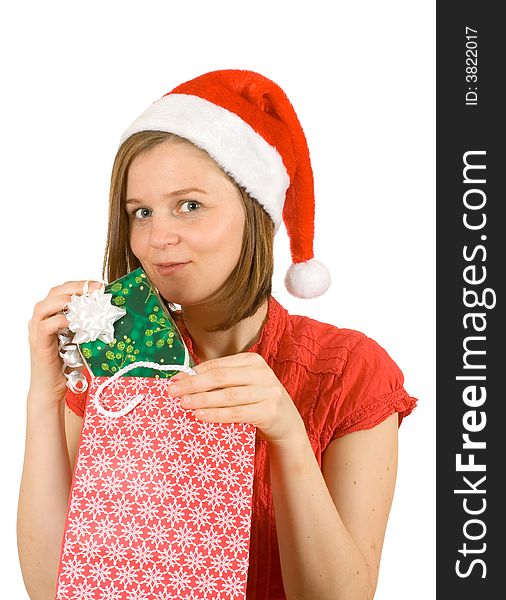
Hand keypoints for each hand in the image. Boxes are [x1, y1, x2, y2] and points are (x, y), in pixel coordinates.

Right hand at [27, 280, 103, 406]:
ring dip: (67, 300)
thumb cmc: (68, 364)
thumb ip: (90, 325)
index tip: (100, 285)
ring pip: (44, 305)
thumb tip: (111, 313)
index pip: (63, 290)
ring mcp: (36, 331)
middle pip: (54, 292)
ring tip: (85, 301)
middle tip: (96, 289)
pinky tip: (75, 322)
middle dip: (77, 287)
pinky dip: (61, 321)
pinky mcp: (38, 343)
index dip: (81, 285)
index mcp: (51, 315)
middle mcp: (41, 320)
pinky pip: (46, 326)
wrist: (53, 389)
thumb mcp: (83, 339)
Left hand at [168, 352, 306, 445]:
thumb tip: (184, 381)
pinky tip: (200, 416)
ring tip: (183, 404)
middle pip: (220, 377)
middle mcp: (262, 373)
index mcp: (253, 361)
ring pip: (228, 395)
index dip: (193, 372)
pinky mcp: (270, 411)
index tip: (174, 380)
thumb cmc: (258, 403)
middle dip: (193, 384)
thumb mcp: (244, 386)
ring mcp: (268, 391)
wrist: (287, 425)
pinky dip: (216, 414)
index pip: (217, 365)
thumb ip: (221, 382)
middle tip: (173, 392)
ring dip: (203, 399)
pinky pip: (237, 413)